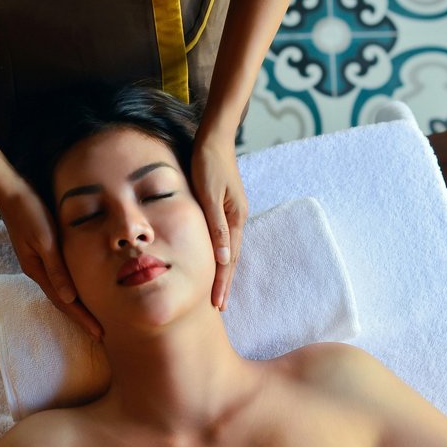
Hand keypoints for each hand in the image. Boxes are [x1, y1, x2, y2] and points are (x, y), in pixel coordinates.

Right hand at [0, 185, 101, 338]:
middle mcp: (38, 270)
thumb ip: (56, 268)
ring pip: (61, 290)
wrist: (12, 191)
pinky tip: (81, 290)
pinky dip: (72, 288)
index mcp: (38, 271)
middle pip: (62, 301)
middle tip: (101, 333)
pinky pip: (60, 277)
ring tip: (93, 317)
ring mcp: (39, 262)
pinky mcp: (44, 251)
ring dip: (77, 305)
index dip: (81, 318)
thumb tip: (68, 299)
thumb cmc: (30, 213)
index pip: (64, 302)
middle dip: (81, 317)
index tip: (99, 333)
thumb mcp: (45, 240)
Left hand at [191, 133, 246, 310]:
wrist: (214, 138)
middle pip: (231, 259)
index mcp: (235, 218)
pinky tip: (216, 261)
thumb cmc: (208, 163)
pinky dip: (220, 255)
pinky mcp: (225, 206)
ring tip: (218, 292)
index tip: (218, 304)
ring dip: (223, 272)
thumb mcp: (210, 195)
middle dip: (225, 284)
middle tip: (219, 308)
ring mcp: (233, 213)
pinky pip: (224, 238)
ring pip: (229, 250)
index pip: (228, 260)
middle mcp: (237, 218)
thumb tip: (224, 259)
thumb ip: (216, 226)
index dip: (222, 283)